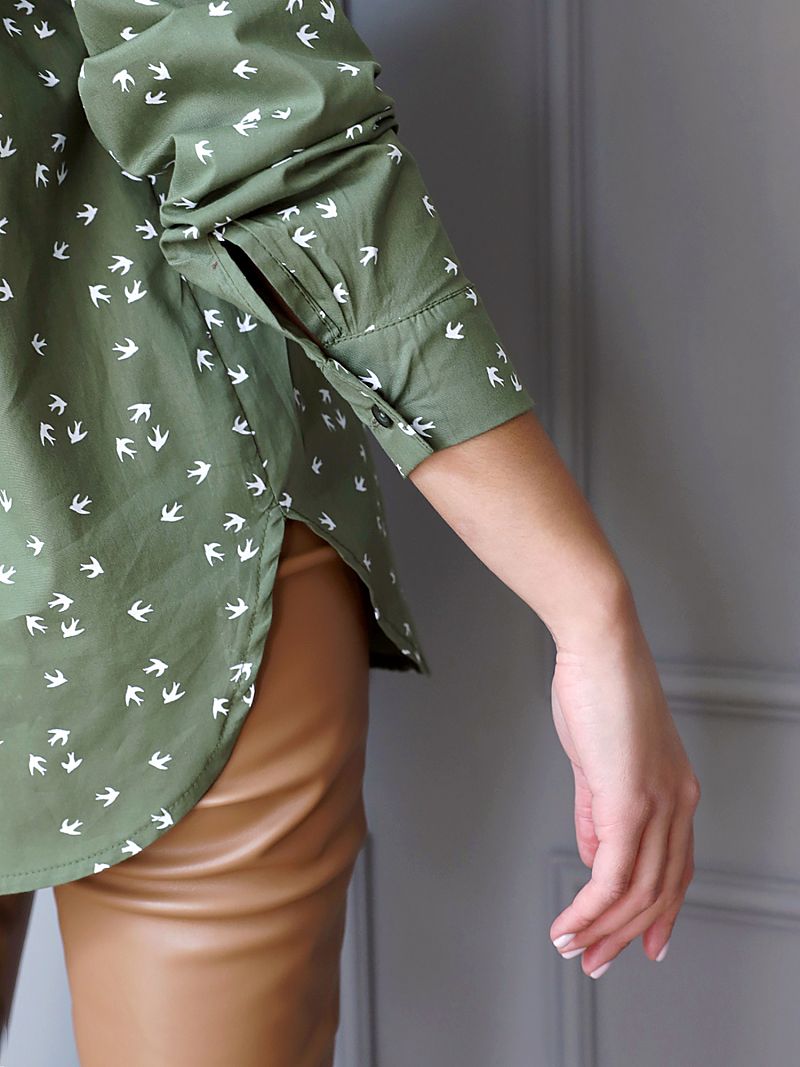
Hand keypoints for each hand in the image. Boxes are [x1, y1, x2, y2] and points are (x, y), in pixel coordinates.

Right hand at [548, 613, 699, 977]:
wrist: (600, 646)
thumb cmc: (600, 688)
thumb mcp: (601, 761)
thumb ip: (597, 811)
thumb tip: (592, 852)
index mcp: (677, 790)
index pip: (676, 869)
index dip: (660, 913)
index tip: (642, 944)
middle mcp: (678, 802)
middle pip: (660, 890)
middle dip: (626, 935)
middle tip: (595, 961)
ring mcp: (658, 803)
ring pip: (637, 891)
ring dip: (603, 929)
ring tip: (573, 948)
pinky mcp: (628, 801)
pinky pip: (611, 873)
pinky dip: (589, 907)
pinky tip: (569, 922)